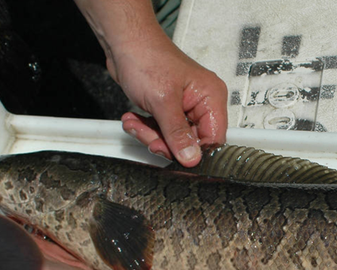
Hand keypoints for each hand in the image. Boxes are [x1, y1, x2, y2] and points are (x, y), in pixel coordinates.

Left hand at [0, 188, 101, 269]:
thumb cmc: (1, 256)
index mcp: (24, 238)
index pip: (37, 214)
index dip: (44, 198)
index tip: (56, 181)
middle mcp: (47, 249)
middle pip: (64, 224)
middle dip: (74, 208)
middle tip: (86, 187)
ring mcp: (69, 260)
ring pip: (85, 237)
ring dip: (94, 223)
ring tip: (107, 198)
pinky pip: (104, 255)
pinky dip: (110, 244)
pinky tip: (117, 224)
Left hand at [111, 34, 227, 166]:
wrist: (123, 42)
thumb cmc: (146, 58)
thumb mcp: (163, 102)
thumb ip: (177, 134)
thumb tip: (192, 159)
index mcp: (210, 97)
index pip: (213, 138)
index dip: (194, 150)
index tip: (174, 153)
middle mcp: (201, 102)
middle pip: (191, 141)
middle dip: (166, 142)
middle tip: (150, 139)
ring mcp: (184, 105)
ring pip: (173, 137)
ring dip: (150, 135)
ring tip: (135, 124)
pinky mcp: (168, 108)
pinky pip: (161, 129)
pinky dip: (145, 128)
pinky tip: (133, 119)